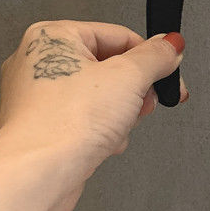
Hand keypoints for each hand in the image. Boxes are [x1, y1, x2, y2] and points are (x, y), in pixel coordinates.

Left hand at [0, 19, 186, 210]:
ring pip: (102, 98)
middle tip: (143, 102)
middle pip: (110, 67)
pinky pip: (88, 122)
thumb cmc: (65, 122)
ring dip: (120, 115)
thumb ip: (156, 57)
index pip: (118, 35)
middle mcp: (39, 63)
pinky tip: (103, 142)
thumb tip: (171, 44)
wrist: (39, 175)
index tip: (168, 71)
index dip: (149, 56)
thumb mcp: (128, 77)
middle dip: (134, 91)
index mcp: (52, 37)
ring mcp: (40, 99)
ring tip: (116, 127)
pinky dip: (102, 132)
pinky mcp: (47, 129)